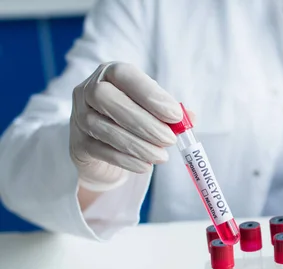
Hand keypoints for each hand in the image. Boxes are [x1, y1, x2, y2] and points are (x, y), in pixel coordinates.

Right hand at [70, 62, 182, 190]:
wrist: (104, 148)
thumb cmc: (134, 121)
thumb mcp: (154, 111)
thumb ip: (170, 112)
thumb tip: (189, 117)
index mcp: (110, 74)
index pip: (125, 75)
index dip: (150, 95)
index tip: (175, 115)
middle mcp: (88, 90)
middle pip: (108, 99)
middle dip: (144, 122)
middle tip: (170, 140)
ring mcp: (79, 117)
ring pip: (104, 128)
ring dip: (138, 145)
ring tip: (162, 156)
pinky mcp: (78, 143)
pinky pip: (101, 151)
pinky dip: (127, 160)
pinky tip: (145, 166)